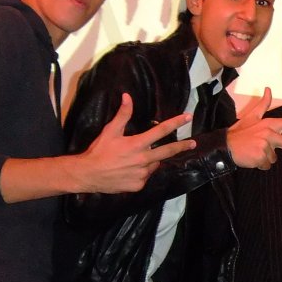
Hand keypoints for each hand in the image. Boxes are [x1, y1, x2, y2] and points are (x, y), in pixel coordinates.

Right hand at [73, 93, 195, 192]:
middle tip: (193, 143)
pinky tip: (130, 170)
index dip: (176, 123)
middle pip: (168, 151)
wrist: (88, 174)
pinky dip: (142, 172)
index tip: (188, 118)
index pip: (162, 131)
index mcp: (137, 144)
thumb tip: (127, 96)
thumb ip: (122, 114)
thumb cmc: (99, 151)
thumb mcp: (110, 131)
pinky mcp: (139, 185)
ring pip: (154, 164)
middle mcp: (143, 159)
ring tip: (136, 159)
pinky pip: (145, 176)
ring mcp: (142, 174)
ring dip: (151, 160)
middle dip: (182, 146)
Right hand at [226, 88, 281, 168]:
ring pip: (274, 158)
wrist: (224, 146)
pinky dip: (259, 164)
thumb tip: (268, 88)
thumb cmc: (239, 132)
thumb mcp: (251, 116)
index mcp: (270, 124)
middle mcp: (270, 133)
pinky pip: (266, 165)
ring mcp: (266, 145)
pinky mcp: (261, 156)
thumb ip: (263, 104)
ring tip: (253, 152)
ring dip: (265, 158)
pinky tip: (251, 157)